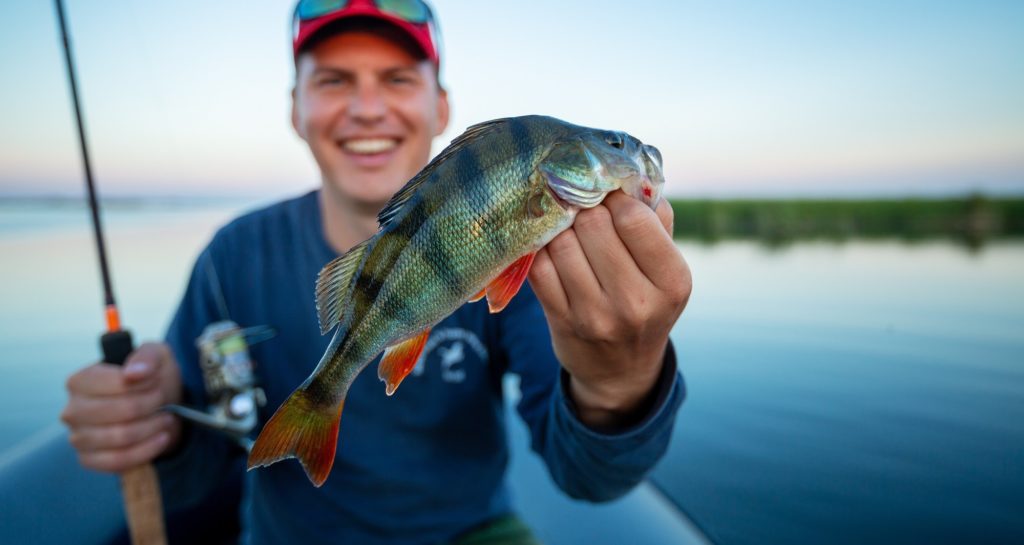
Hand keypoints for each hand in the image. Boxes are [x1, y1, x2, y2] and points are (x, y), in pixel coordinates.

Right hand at [61, 342, 183, 471]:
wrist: (157, 408)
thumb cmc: (150, 378)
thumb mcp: (155, 356)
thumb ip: (146, 357)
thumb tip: (133, 372)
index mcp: (79, 381)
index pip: (116, 384)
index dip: (144, 384)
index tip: (156, 382)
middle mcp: (72, 410)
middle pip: (119, 411)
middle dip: (151, 405)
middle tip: (163, 400)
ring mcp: (78, 438)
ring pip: (121, 437)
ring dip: (152, 427)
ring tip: (165, 417)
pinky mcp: (90, 460)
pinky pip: (119, 461)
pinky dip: (147, 450)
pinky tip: (162, 438)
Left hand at [528, 191, 690, 428]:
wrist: (620, 370)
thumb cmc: (646, 301)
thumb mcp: (666, 268)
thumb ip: (656, 219)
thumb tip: (630, 174)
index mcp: (673, 282)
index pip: (634, 218)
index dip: (615, 198)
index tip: (609, 197)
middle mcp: (636, 302)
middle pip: (593, 225)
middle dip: (584, 207)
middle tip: (581, 205)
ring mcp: (595, 315)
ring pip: (562, 242)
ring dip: (559, 226)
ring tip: (565, 224)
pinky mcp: (561, 321)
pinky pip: (538, 266)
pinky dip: (540, 249)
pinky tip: (549, 246)